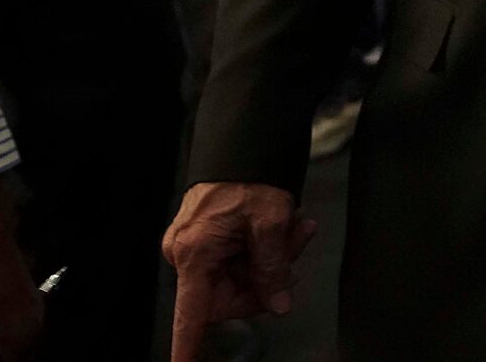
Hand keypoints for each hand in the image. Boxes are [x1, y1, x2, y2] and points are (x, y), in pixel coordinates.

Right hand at [164, 183, 316, 361]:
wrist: (242, 145)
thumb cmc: (250, 177)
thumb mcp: (271, 222)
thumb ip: (273, 268)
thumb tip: (279, 304)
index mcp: (195, 254)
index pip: (190, 315)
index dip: (186, 348)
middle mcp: (186, 254)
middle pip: (230, 294)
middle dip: (270, 274)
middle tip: (299, 242)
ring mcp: (195, 248)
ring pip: (240, 276)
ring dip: (274, 257)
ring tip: (297, 227)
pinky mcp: (205, 241)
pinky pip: (238, 259)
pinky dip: (264, 248)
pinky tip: (286, 225)